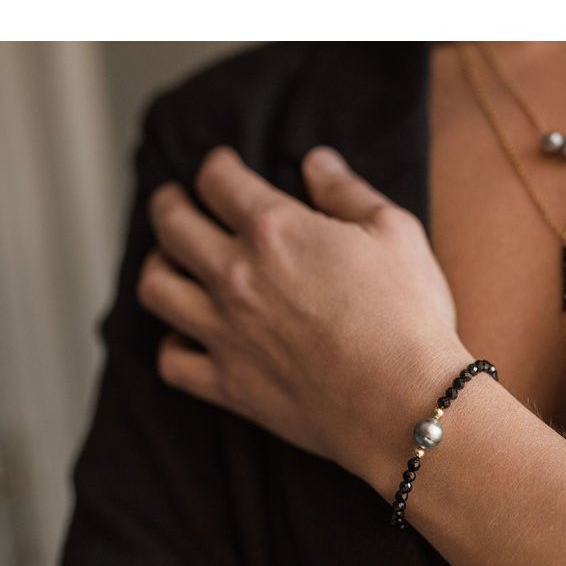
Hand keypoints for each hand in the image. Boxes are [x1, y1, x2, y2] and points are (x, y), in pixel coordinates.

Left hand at [136, 144, 470, 483]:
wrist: (403, 404)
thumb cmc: (409, 316)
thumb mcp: (395, 233)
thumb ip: (348, 191)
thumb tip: (316, 161)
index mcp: (275, 229)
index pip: (219, 180)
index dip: (218, 166)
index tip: (223, 167)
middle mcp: (236, 275)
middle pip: (172, 226)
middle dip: (169, 204)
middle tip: (175, 201)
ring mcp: (226, 333)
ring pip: (157, 289)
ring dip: (157, 267)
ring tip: (169, 263)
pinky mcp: (229, 385)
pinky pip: (172, 362)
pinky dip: (172, 345)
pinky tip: (186, 337)